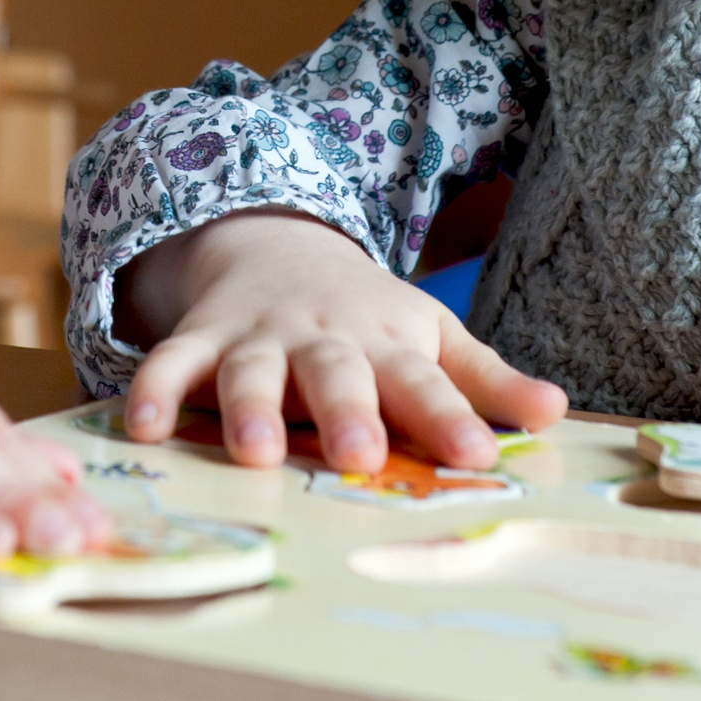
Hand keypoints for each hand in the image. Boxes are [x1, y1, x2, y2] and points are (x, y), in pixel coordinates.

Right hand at [116, 209, 566, 473]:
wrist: (278, 244)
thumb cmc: (367, 315)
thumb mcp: (429, 334)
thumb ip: (484, 378)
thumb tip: (558, 412)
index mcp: (387, 342)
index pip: (425, 382)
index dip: (450, 416)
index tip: (478, 454)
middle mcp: (323, 338)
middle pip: (337, 374)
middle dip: (347, 412)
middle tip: (360, 456)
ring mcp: (258, 336)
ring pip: (252, 370)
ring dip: (249, 408)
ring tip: (254, 452)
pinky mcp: (203, 337)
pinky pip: (172, 362)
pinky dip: (153, 389)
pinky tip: (142, 427)